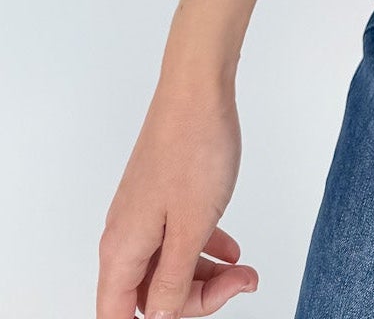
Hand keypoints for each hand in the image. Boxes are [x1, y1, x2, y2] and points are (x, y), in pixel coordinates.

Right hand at [97, 75, 258, 316]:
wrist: (198, 89)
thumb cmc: (194, 149)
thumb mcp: (191, 226)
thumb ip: (173, 278)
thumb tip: (159, 316)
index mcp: (121, 250)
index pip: (117, 315)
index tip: (192, 311)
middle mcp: (124, 235)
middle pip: (148, 295)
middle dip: (193, 298)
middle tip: (238, 283)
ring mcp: (142, 214)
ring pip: (166, 266)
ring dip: (204, 275)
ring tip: (243, 270)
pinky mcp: (160, 196)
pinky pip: (176, 238)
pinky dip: (203, 247)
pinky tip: (232, 249)